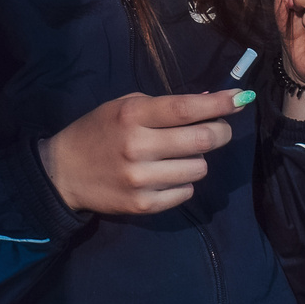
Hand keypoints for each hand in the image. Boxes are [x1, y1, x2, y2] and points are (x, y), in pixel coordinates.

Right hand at [41, 89, 246, 215]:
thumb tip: (212, 101)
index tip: (241, 98)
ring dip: (197, 160)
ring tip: (179, 155)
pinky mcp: (143, 204)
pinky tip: (165, 175)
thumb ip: (165, 105)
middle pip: (201, 141)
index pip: (186, 109)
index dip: (219, 104)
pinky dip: (183, 183)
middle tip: (218, 129)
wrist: (63, 172)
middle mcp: (137, 146)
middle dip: (220, 132)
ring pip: (198, 168)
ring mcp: (141, 179)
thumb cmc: (98, 131)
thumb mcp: (125, 106)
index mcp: (132, 115)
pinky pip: (185, 192)